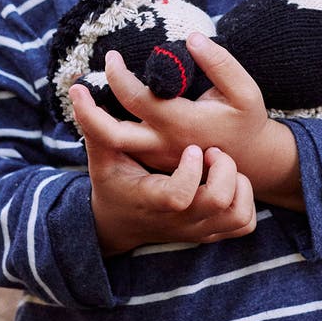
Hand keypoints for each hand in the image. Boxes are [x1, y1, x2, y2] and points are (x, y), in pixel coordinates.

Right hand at [71, 84, 256, 255]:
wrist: (123, 224)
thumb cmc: (113, 183)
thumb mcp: (101, 157)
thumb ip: (92, 124)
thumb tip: (77, 86)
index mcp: (152, 198)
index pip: (179, 195)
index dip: (190, 172)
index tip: (192, 150)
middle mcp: (178, 219)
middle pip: (216, 202)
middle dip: (222, 170)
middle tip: (212, 150)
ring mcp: (197, 229)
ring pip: (236, 214)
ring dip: (237, 184)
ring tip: (221, 163)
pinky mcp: (211, 234)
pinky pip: (243, 223)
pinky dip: (245, 200)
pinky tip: (231, 180)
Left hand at [92, 33, 304, 210]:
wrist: (253, 161)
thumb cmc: (246, 120)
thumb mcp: (244, 89)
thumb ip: (220, 62)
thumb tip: (192, 37)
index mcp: (181, 123)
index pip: (136, 98)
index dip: (117, 74)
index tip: (112, 56)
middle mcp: (163, 143)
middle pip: (111, 135)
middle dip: (86, 111)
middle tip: (74, 87)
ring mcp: (158, 156)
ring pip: (114, 145)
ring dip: (93, 121)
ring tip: (81, 96)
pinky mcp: (156, 161)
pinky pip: (125, 147)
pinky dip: (107, 129)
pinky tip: (102, 107)